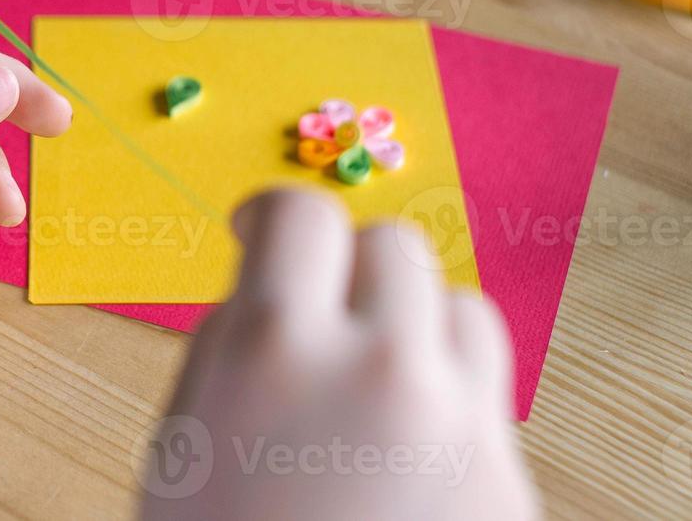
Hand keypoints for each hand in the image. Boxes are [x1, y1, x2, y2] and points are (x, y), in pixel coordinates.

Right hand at [142, 188, 538, 520]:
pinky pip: (486, 388)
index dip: (274, 213)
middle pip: (392, 245)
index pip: (301, 214)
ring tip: (373, 368)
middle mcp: (379, 366)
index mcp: (276, 349)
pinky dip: (449, 386)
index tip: (262, 231)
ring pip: (458, 306)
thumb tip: (271, 280)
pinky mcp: (506, 477)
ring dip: (412, 319)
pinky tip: (406, 432)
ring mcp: (456, 422)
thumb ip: (232, 342)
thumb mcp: (186, 437)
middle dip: (348, 264)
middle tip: (320, 304)